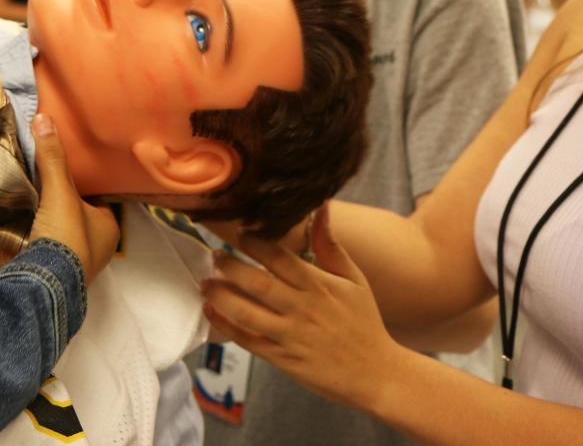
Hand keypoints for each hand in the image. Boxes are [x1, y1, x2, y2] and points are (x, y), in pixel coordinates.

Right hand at [26, 113, 119, 283]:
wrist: (45, 285)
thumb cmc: (66, 237)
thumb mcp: (59, 191)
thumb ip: (52, 157)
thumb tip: (44, 117)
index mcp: (110, 228)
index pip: (100, 200)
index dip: (86, 187)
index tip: (70, 175)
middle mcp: (100, 248)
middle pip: (83, 217)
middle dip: (69, 206)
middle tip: (51, 187)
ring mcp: (79, 264)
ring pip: (68, 236)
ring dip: (55, 225)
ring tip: (38, 206)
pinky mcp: (57, 276)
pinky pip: (53, 251)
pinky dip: (44, 241)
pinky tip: (31, 232)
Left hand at [201, 204, 407, 413]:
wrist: (377, 374)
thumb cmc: (363, 323)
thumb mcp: (354, 280)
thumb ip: (331, 246)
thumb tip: (321, 208)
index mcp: (319, 286)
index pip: (280, 258)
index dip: (255, 243)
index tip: (238, 232)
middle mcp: (302, 309)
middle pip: (258, 283)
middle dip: (230, 266)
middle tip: (215, 255)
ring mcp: (290, 336)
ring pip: (247, 312)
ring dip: (221, 295)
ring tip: (205, 282)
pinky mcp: (282, 359)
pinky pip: (247, 341)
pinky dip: (225, 326)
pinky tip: (211, 312)